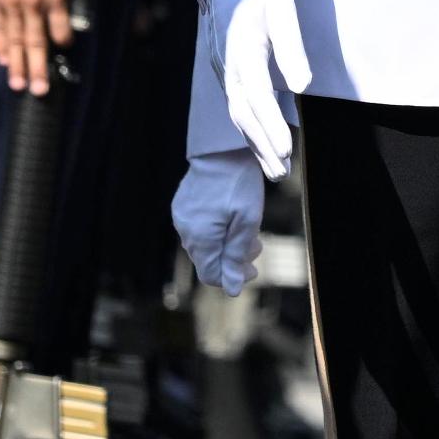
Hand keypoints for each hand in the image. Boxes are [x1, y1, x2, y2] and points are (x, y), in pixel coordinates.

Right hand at [173, 146, 264, 295]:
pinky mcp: (182, 206)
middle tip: (257, 247)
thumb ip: (237, 256)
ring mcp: (181, 217)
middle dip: (233, 259)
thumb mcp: (247, 221)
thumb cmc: (239, 184)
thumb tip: (232, 289)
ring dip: (226, 245)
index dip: (232, 277)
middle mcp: (184, 230)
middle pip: (208, 260)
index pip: (211, 275)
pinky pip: (198, 229)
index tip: (254, 270)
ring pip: (204, 245)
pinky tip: (231, 220)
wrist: (222, 149)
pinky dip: (216, 231)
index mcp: (200, 237)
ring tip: (248, 233)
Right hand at [203, 0, 313, 179]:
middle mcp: (230, 68)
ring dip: (256, 145)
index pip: (257, 96)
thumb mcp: (282, 9)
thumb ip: (291, 47)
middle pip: (244, 114)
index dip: (271, 125)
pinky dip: (252, 132)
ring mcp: (227, 73)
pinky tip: (265, 150)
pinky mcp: (231, 75)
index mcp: (243, 51)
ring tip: (277, 172)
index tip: (286, 149)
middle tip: (282, 173)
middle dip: (262, 146)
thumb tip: (303, 87)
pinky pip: (240, 109)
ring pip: (239, 116)